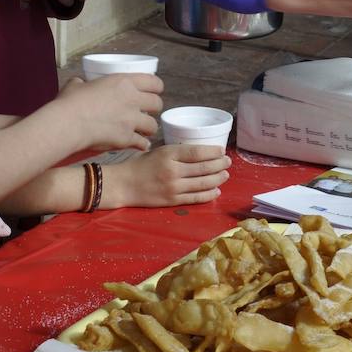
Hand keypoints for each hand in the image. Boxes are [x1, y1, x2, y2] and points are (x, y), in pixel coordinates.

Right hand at [52, 74, 161, 153]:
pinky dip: (142, 144)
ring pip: (153, 124)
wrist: (68, 123)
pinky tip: (140, 145)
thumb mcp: (76, 85)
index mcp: (124, 82)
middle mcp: (132, 100)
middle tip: (146, 112)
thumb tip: (79, 84)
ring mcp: (132, 120)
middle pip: (157, 103)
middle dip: (154, 108)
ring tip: (144, 130)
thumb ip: (83, 83)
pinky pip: (143, 143)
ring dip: (149, 128)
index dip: (156, 87)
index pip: (153, 82)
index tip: (153, 92)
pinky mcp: (127, 138)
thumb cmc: (70, 102)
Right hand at [103, 144, 231, 207]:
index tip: (222, 151)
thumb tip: (202, 154)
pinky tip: (216, 190)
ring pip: (203, 183)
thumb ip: (178, 153)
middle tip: (228, 162)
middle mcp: (173, 170)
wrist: (123, 185)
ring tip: (225, 175)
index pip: (197, 152)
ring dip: (218, 179)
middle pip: (204, 168)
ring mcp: (173, 187)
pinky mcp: (172, 201)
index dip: (213, 151)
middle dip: (220, 164)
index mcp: (169, 154)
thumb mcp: (159, 151)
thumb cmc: (141, 165)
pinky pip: (196, 198)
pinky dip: (209, 194)